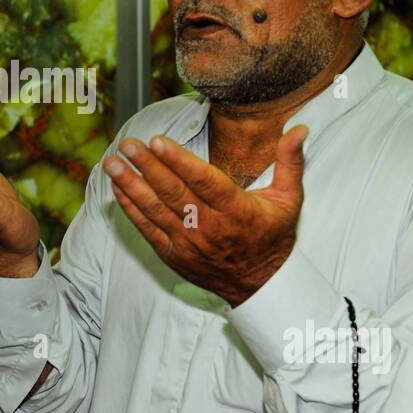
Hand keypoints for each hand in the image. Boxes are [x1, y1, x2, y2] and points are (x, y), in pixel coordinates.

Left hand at [101, 126, 307, 305]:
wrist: (259, 284)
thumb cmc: (273, 236)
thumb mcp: (289, 200)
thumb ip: (290, 161)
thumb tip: (299, 128)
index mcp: (236, 209)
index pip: (203, 181)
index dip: (179, 160)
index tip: (159, 141)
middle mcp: (209, 226)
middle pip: (173, 193)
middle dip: (147, 167)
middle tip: (128, 145)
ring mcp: (188, 242)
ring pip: (155, 210)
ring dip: (131, 185)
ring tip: (112, 163)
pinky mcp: (173, 254)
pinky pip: (147, 229)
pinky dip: (131, 209)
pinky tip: (118, 189)